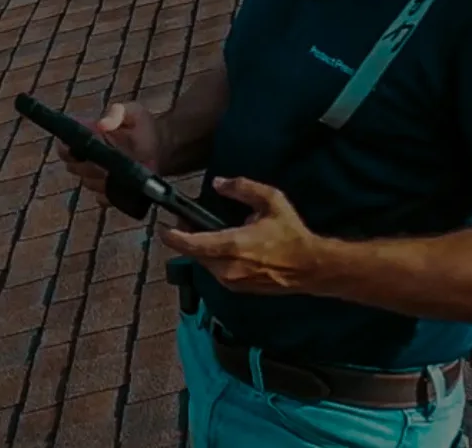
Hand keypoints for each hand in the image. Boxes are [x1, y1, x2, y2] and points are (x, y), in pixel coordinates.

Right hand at [57, 101, 163, 209]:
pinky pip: (103, 199)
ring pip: (87, 183)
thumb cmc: (142, 127)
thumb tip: (102, 123)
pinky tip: (122, 185)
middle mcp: (87, 160)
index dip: (65, 149)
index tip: (75, 148)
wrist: (161, 147)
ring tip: (116, 171)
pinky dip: (109, 194)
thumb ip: (118, 112)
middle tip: (102, 160)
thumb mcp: (133, 112)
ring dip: (98, 178)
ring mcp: (98, 178)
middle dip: (85, 165)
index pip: (64, 147)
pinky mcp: (111, 194)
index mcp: (86, 139)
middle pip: (73, 167)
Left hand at [158, 177, 330, 295]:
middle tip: (188, 222)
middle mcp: (227, 267)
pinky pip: (216, 271)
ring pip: (204, 263)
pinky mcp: (237, 289)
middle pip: (194, 253)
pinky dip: (214, 258)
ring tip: (208, 232)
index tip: (161, 227)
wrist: (310, 267)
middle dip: (186, 238)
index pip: (191, 244)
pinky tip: (225, 247)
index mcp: (232, 245)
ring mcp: (232, 281)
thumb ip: (242, 188)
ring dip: (201, 249)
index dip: (172, 236)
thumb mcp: (271, 200)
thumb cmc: (291, 234)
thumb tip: (218, 183)